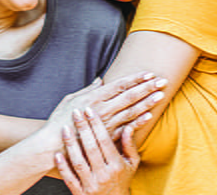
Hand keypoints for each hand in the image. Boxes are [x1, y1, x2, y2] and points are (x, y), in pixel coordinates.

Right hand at [46, 72, 166, 141]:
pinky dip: (138, 121)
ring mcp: (106, 123)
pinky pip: (126, 127)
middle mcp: (103, 109)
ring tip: (160, 95)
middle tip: (162, 81)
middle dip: (147, 87)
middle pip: (130, 96)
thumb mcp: (71, 99)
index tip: (149, 73)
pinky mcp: (107, 136)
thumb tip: (100, 81)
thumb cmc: (60, 120)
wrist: (54, 144)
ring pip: (131, 110)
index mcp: (94, 97)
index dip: (135, 78)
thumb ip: (88, 89)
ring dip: (147, 102)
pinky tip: (149, 116)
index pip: (120, 85)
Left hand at [55, 109, 138, 194]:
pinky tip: (56, 154)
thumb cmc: (122, 181)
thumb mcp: (132, 164)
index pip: (105, 141)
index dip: (96, 124)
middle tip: (76, 113)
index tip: (89, 111)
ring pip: (78, 162)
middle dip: (83, 128)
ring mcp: (91, 185)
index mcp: (117, 166)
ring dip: (71, 144)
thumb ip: (129, 145)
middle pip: (91, 148)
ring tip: (65, 128)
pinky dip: (62, 167)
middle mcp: (104, 175)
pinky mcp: (80, 193)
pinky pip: (69, 179)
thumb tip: (128, 126)